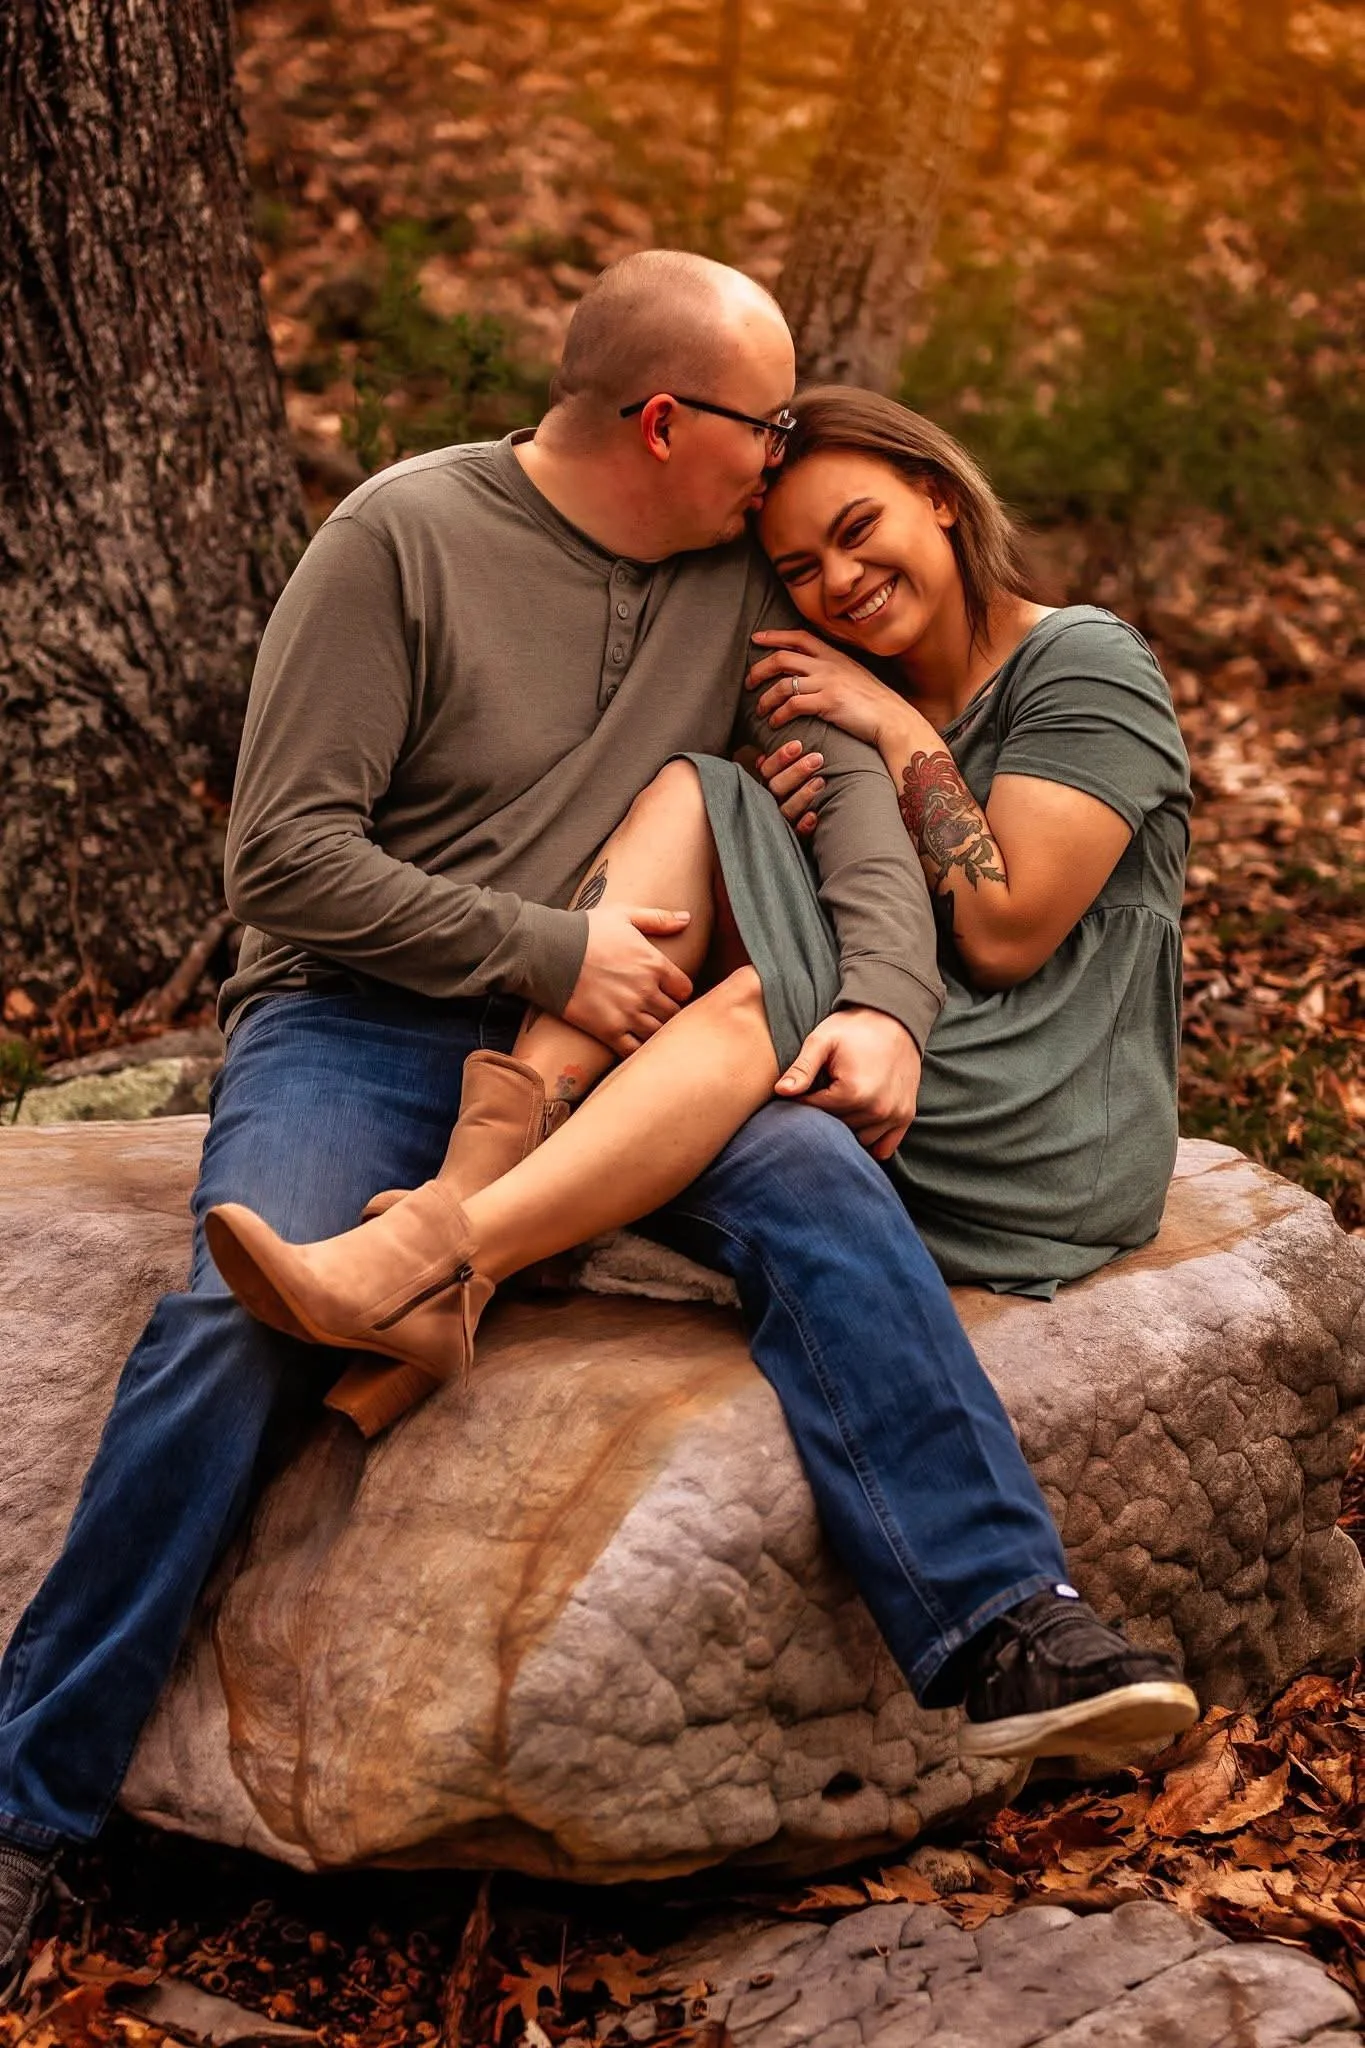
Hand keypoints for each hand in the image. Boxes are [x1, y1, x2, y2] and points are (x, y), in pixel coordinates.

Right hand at [562, 904, 693, 1055]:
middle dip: (668, 1012)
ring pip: (658, 1033)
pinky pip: (634, 1050)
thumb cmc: (584, 931)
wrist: (546, 951)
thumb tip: (687, 918)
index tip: (666, 991)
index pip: (685, 989)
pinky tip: (630, 1041)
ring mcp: (628, 1013)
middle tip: (655, 1010)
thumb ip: (658, 919)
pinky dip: (637, 1049)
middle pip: (674, 1014)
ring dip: (654, 1031)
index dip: (677, 991)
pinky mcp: (608, 1030)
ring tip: (643, 1025)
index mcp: (654, 964)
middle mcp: (646, 991)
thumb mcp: (623, 915)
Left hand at [747, 627, 906, 748]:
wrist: (893, 718)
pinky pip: (793, 705)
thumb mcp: (853, 676)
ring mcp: (828, 683)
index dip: (774, 636)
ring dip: (765, 698)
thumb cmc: (874, 702)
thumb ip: (833, 670)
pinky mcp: (828, 702)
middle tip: (748, 682)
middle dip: (759, 669)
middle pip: (782, 658)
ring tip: (759, 709)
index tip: (756, 638)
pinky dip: (778, 715)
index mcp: (834, 655)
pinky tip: (774, 723)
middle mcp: (829, 665)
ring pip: (783, 684)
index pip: (798, 637)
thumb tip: (813, 673)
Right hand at [756, 737, 823, 835]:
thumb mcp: (792, 769)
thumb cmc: (804, 787)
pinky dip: (804, 825)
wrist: (816, 821)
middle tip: (817, 759)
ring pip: (786, 809)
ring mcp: (783, 819)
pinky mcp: (795, 837)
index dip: (781, 757)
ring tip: (821, 781)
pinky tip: (814, 816)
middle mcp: (772, 801)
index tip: (798, 744)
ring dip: (802, 795)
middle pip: (777, 787)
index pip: (768, 769)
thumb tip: (789, 724)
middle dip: (796, 772)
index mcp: (769, 783)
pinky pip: (796, 833)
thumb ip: (788, 755)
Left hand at [774, 1007, 920, 1159]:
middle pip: (837, 1128)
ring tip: (841, 1103)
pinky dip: (870, 1140)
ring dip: (847, 1128)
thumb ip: (801, 1068)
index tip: (803, 1088)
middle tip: (822, 1093)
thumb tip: (781, 1092)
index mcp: (853, 1093)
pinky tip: (859, 1120)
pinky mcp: (905, 1116)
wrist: (895, 1017)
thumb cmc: (854, 1028)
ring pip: (858, 1140)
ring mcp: (894, 1115)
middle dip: (824, 1116)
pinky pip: (884, 1147)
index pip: (815, 1113)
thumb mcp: (822, 1041)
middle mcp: (876, 1109)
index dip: (803, 1101)